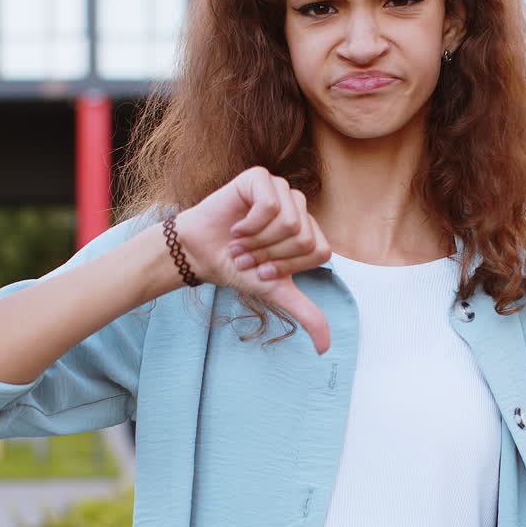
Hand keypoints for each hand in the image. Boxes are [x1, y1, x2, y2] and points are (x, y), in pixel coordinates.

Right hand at [176, 166, 332, 354]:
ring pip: (289, 222)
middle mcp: (299, 208)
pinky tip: (236, 226)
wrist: (200, 254)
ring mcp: (281, 189)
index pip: (319, 252)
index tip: (264, 269)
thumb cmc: (237, 268)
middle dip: (270, 255)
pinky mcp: (260, 177)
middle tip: (248, 255)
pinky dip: (250, 224)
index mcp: (309, 231)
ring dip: (258, 241)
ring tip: (240, 242)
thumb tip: (325, 348)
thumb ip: (305, 313)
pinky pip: (269, 205)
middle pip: (304, 237)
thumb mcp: (275, 291)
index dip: (288, 266)